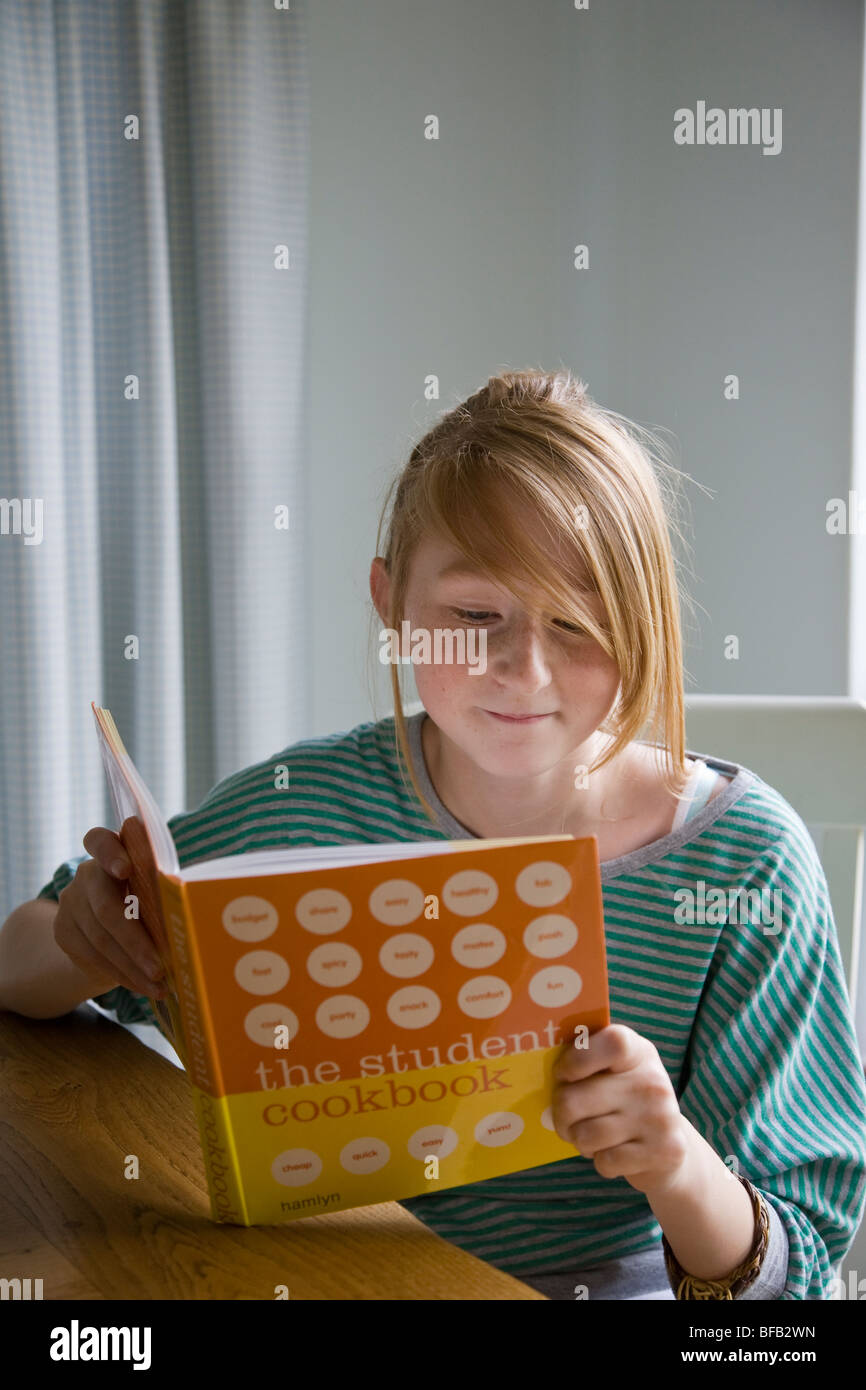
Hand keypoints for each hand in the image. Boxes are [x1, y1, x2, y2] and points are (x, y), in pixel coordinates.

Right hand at [53, 827, 168, 999]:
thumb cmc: (142, 902)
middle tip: (160, 967)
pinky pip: (93, 958)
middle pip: (106, 907)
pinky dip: (122, 975)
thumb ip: (161, 890)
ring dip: (133, 967)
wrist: (100, 929)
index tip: (125, 869)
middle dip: (135, 942)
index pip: (99, 841)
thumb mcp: (151, 890)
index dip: (110, 853)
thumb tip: (198, 916)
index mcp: (112, 853)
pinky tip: (143, 987)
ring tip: (159, 985)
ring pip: (100, 940)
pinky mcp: (64, 932)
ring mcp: (71, 903)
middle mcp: (86, 874)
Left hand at [551, 1023, 691, 1197]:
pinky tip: (615, 1153)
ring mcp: (660, 1117)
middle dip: (561, 1115)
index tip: (563, 1075)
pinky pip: (606, 1162)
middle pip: (574, 1099)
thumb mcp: (613, 1074)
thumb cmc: (624, 1103)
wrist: (667, 1145)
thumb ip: (584, 1065)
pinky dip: (602, 1163)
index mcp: (638, 1052)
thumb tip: (538, 1073)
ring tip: (592, 1136)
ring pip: (586, 1135)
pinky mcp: (664, 1151)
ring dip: (581, 1141)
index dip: (576, 1059)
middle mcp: (652, 1081)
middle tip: (568, 1118)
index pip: (610, 1043)